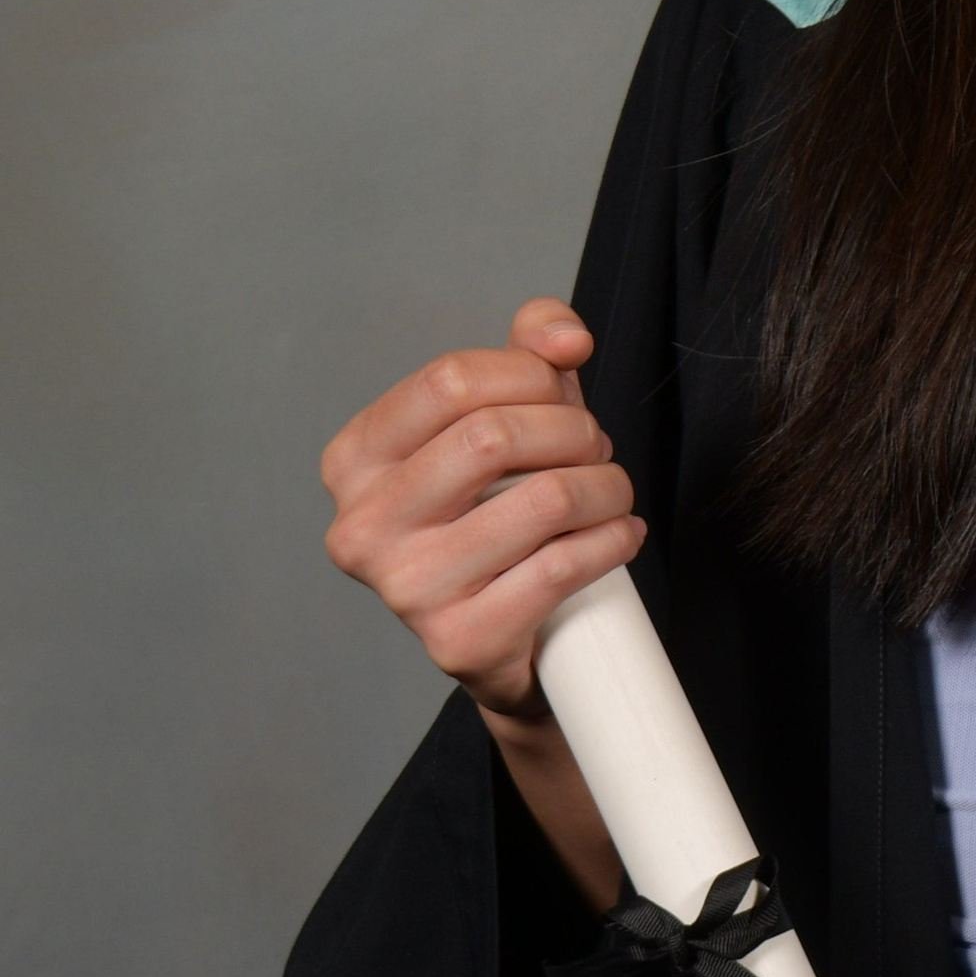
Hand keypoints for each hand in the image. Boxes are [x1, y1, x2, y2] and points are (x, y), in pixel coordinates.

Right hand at [320, 298, 641, 708]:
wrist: (496, 635)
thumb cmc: (493, 509)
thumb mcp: (501, 416)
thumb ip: (528, 351)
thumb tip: (566, 337)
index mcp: (354, 459)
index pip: (451, 378)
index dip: (529, 374)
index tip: (561, 394)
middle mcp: (361, 525)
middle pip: (494, 435)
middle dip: (574, 431)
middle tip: (594, 449)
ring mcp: (406, 588)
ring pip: (544, 499)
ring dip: (607, 487)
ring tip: (611, 493)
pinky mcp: (459, 639)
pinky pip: (563, 566)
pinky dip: (614, 539)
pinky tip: (620, 535)